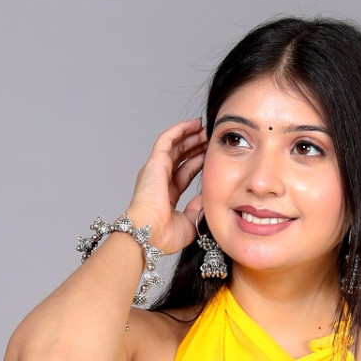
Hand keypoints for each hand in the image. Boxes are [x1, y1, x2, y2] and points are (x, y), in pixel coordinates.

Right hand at [126, 117, 207, 253]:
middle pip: (179, 157)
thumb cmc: (164, 236)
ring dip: (189, 135)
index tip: (210, 155)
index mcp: (166, 196)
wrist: (150, 234)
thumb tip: (206, 199)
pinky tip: (194, 124)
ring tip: (204, 127)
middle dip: (194, 146)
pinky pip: (167, 139)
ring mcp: (155, 171)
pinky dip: (180, 130)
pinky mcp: (154, 163)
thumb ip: (197, 210)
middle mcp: (159, 181)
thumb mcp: (189, 223)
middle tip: (209, 137)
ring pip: (174, 145)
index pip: (184, 173)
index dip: (197, 163)